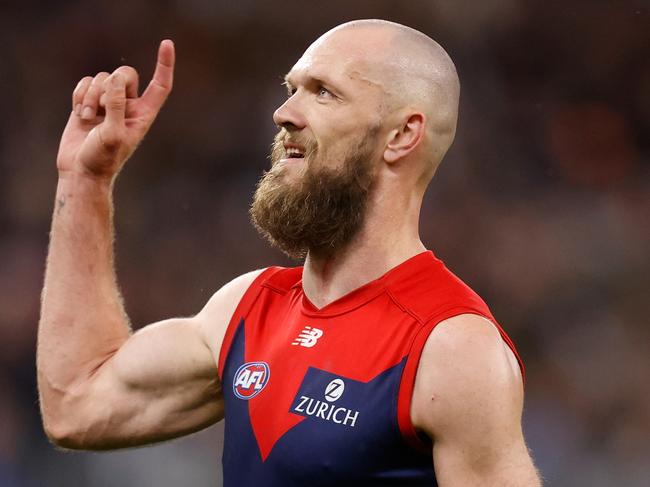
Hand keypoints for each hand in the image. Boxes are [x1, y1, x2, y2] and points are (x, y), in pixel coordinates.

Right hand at [56, 40, 174, 180]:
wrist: (80, 171)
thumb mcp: (113, 134)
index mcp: (144, 114)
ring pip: (102, 78)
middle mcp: (128, 106)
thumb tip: (116, 79)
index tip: (167, 44)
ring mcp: (108, 103)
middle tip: (101, 109)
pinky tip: (79, 114)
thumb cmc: (102, 159)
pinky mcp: (89, 102)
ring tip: (88, 118)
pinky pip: (85, 82)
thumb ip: (116, 105)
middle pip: (125, 74)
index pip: (160, 85)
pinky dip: (79, 95)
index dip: (164, 65)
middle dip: (110, 85)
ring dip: (91, 95)